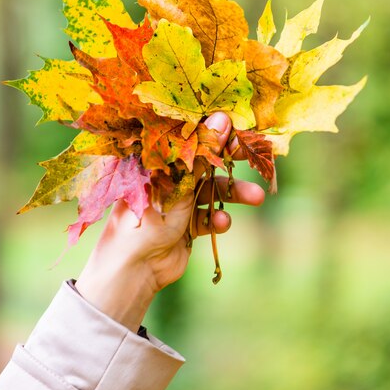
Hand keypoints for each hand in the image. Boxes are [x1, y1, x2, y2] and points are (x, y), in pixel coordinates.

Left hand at [76, 112, 264, 331]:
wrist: (133, 271)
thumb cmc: (145, 221)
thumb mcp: (177, 186)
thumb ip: (201, 155)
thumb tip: (223, 119)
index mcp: (154, 164)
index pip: (187, 140)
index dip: (213, 134)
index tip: (238, 129)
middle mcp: (165, 180)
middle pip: (203, 165)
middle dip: (229, 164)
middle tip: (253, 157)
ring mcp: (175, 204)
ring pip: (210, 192)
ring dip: (232, 195)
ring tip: (256, 198)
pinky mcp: (185, 227)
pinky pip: (207, 217)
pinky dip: (217, 219)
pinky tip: (222, 224)